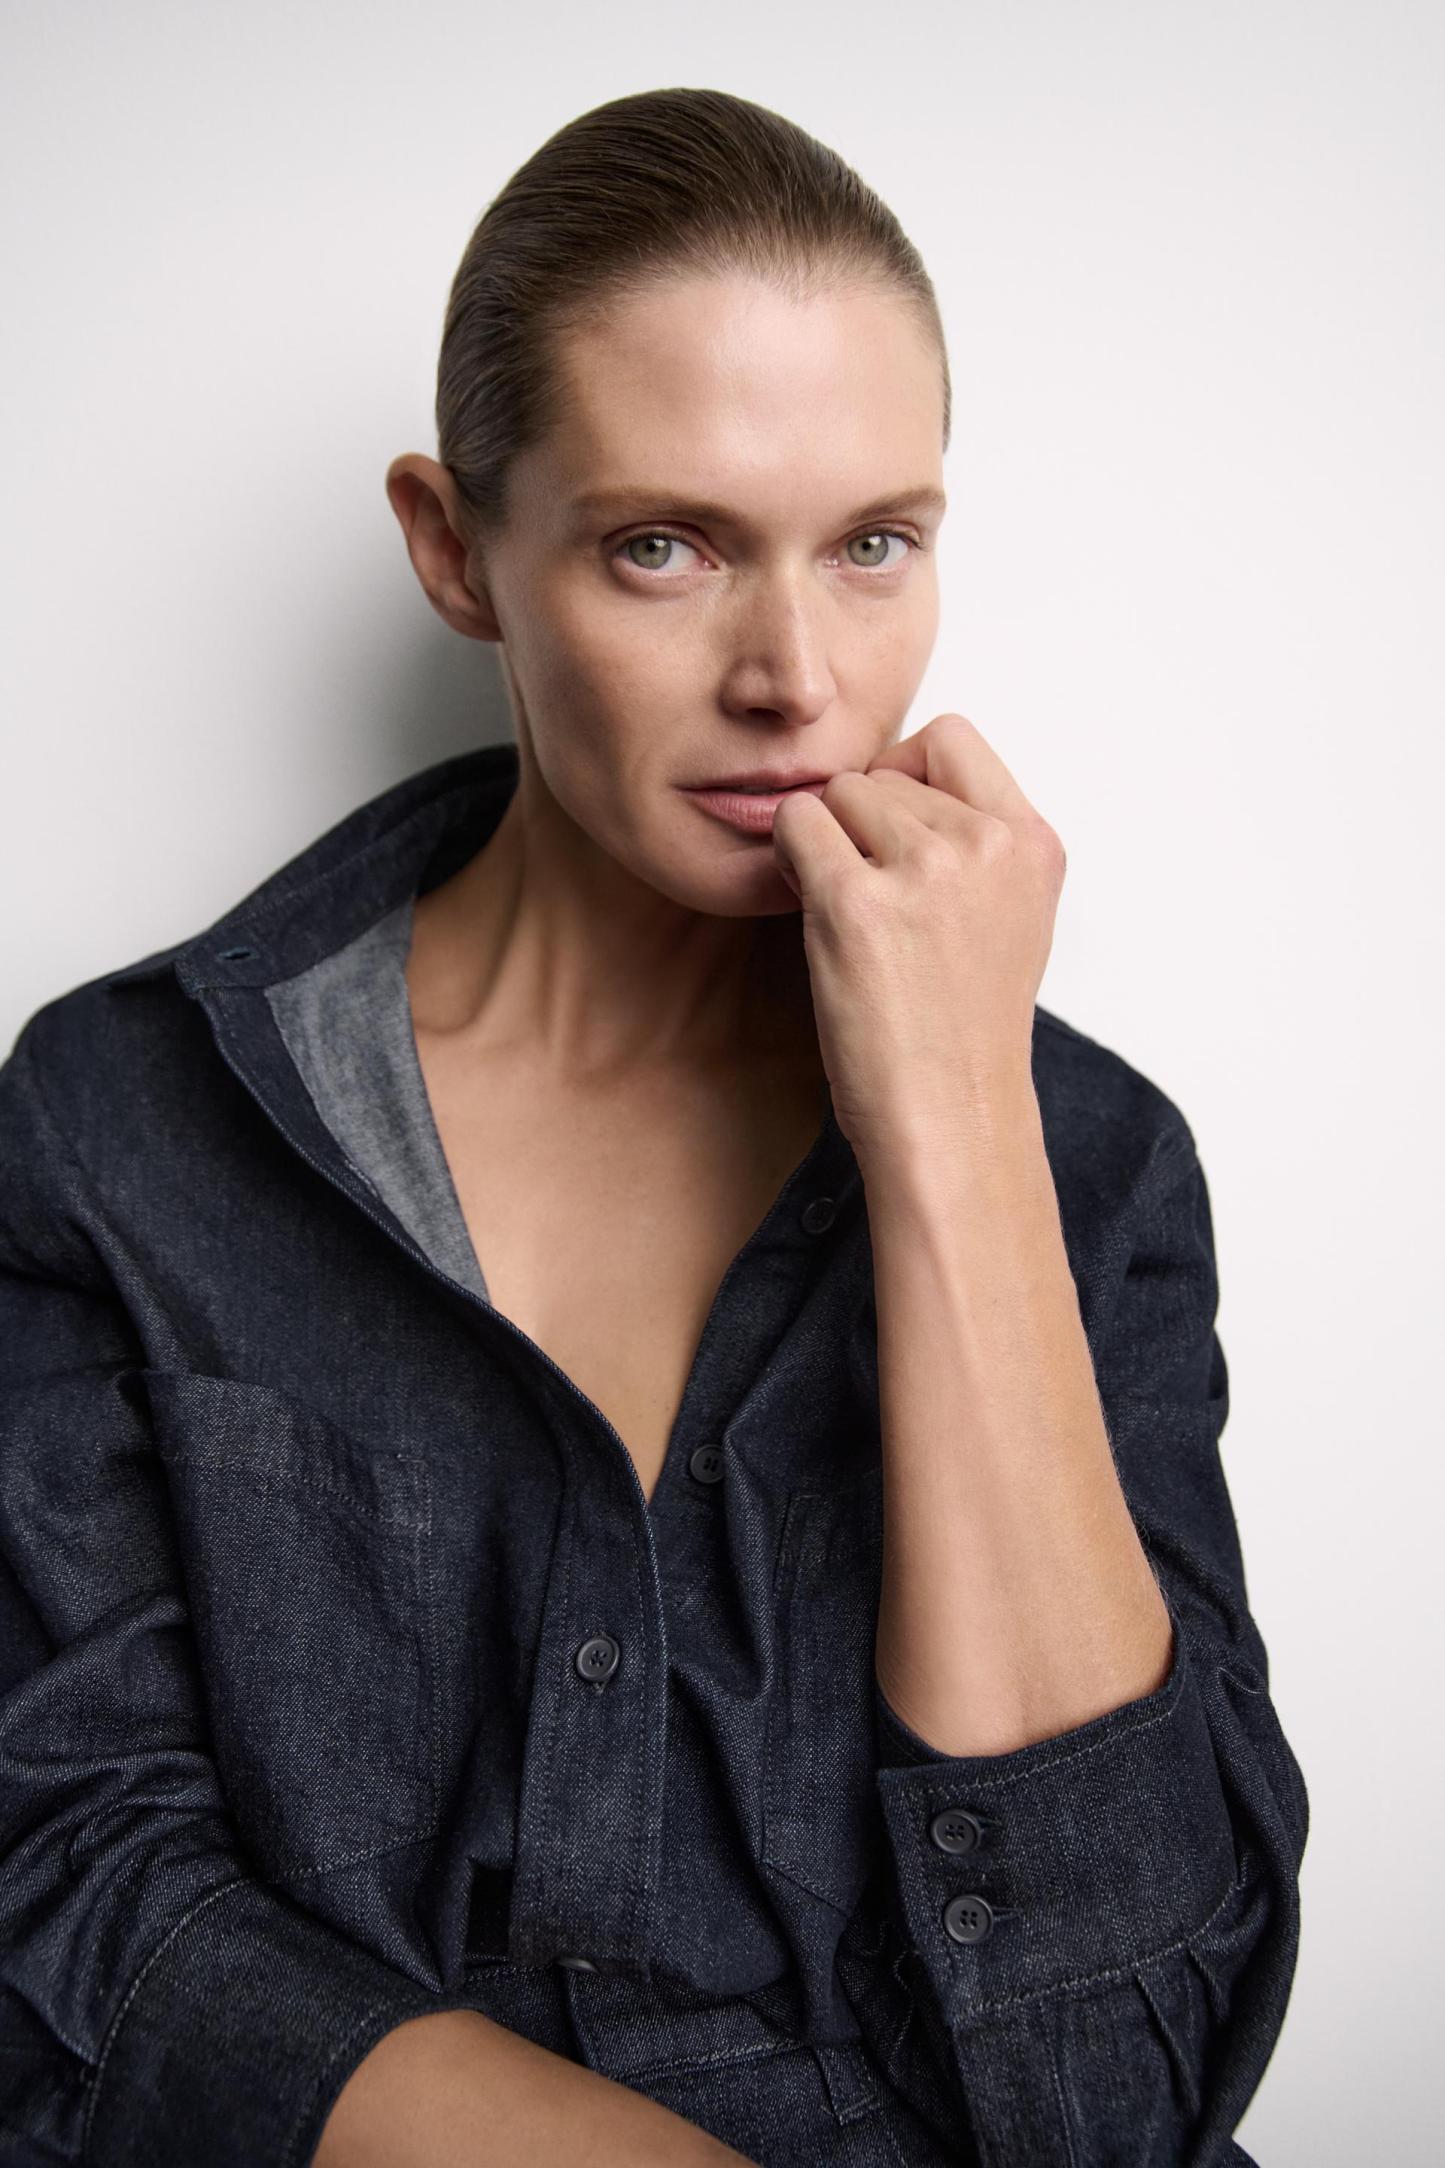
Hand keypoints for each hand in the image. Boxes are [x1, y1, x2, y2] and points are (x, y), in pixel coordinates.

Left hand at [770, 713, 1065, 1163]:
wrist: (951, 1116)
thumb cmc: (962, 1029)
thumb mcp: (1008, 917)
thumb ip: (973, 842)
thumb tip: (890, 779)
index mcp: (1032, 842)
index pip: (949, 737)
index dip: (905, 775)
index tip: (894, 836)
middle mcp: (986, 844)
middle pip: (883, 770)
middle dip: (861, 824)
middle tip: (873, 899)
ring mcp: (925, 870)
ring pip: (838, 794)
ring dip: (826, 843)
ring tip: (852, 916)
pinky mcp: (857, 904)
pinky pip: (796, 824)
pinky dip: (790, 858)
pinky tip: (811, 908)